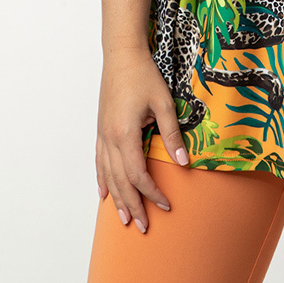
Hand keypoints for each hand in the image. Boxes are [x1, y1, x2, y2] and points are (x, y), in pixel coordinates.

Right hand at [95, 45, 189, 233]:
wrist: (122, 55)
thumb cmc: (144, 75)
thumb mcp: (164, 103)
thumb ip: (173, 134)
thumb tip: (184, 162)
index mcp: (125, 135)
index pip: (138, 175)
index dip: (151, 193)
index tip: (166, 205)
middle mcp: (110, 139)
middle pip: (120, 181)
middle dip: (133, 205)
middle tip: (143, 227)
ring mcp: (103, 135)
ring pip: (107, 175)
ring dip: (116, 198)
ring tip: (124, 218)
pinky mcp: (101, 129)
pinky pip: (99, 162)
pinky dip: (102, 180)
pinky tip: (104, 192)